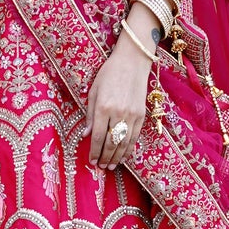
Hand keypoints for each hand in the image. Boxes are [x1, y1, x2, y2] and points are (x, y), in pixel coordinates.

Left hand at [83, 42, 148, 169]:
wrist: (132, 62)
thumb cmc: (109, 74)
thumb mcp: (93, 91)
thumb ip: (90, 114)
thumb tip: (86, 135)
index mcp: (103, 107)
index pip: (98, 136)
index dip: (94, 151)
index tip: (91, 161)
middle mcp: (118, 113)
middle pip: (111, 142)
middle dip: (105, 157)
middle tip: (101, 167)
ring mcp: (132, 115)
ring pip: (124, 143)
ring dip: (117, 157)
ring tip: (111, 166)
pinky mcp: (141, 115)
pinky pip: (135, 137)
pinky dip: (129, 149)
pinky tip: (124, 156)